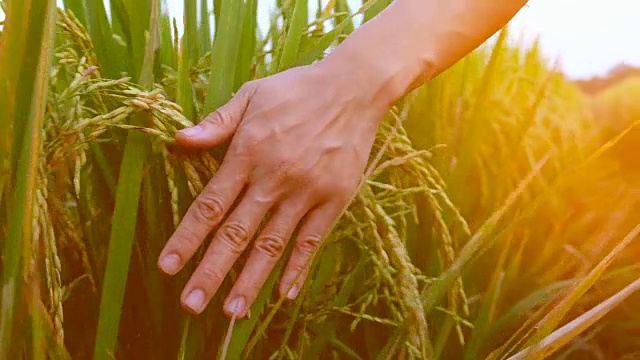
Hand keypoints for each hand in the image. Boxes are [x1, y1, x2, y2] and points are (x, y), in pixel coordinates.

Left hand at [157, 61, 386, 316]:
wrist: (353, 88)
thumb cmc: (297, 90)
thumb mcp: (251, 95)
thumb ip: (217, 123)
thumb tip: (179, 141)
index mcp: (248, 152)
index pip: (210, 205)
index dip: (187, 238)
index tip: (167, 267)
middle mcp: (274, 178)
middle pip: (237, 233)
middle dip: (211, 271)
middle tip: (191, 305)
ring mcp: (306, 192)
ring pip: (273, 244)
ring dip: (251, 280)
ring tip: (233, 312)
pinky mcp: (333, 199)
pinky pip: (312, 240)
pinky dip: (297, 268)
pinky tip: (283, 294)